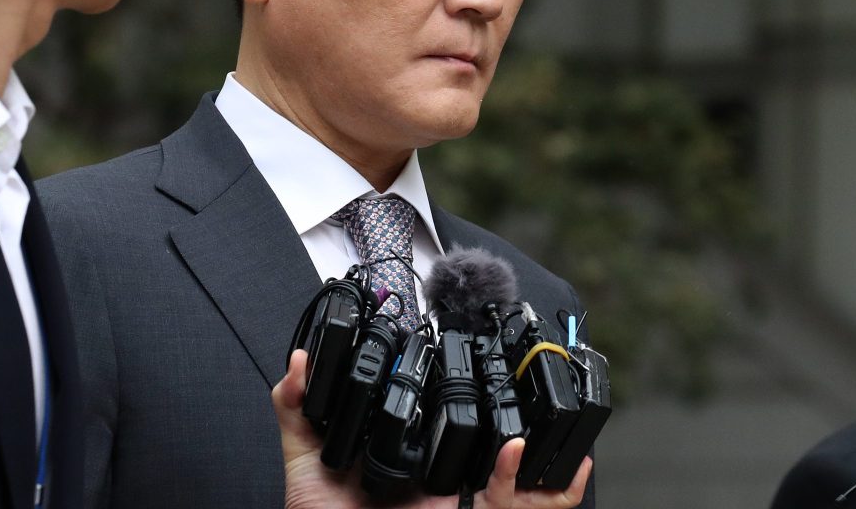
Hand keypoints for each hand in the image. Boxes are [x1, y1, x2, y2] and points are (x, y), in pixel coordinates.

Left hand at [272, 349, 590, 508]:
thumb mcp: (304, 460)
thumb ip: (296, 408)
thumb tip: (298, 360)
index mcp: (416, 462)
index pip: (458, 426)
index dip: (482, 401)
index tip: (490, 363)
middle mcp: (446, 484)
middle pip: (503, 456)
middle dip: (535, 432)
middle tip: (544, 394)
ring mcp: (462, 506)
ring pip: (525, 489)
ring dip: (547, 460)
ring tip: (560, 430)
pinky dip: (528, 486)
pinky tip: (520, 453)